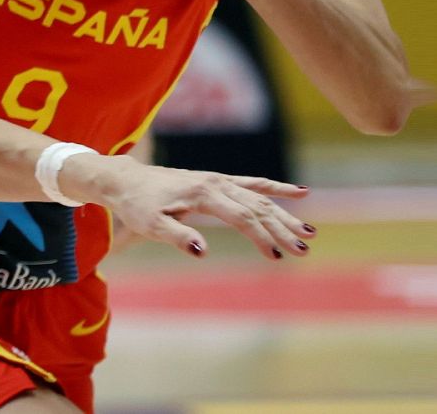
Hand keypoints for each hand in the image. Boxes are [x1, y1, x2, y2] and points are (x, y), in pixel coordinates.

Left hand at [83, 155, 314, 259]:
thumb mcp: (149, 225)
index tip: (276, 256)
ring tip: (309, 231)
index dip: (260, 237)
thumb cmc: (137, 206)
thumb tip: (202, 251)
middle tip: (304, 249)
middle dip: (282, 228)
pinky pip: (254, 184)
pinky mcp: (219, 182)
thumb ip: (176, 236)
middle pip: (257, 207)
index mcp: (203, 194)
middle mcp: (216, 183)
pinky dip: (277, 188)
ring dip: (286, 214)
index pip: (241, 217)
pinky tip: (301, 192)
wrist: (127, 180)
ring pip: (260, 197)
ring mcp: (219, 180)